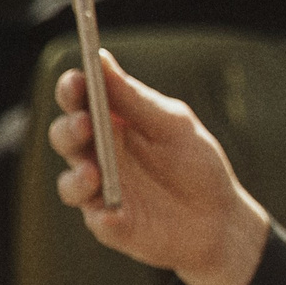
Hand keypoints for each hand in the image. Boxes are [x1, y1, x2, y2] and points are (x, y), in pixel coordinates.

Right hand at [52, 50, 270, 284]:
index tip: (76, 81)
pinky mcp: (110, 225)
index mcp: (110, 124)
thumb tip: (100, 58)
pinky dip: (104, 217)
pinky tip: (114, 213)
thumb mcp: (173, 125)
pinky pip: (98, 221)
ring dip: (77, 177)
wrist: (219, 218)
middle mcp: (96, 156)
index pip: (78, 101)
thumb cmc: (195, 163)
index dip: (71, 89)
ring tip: (94, 171)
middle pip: (65, 138)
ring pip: (70, 183)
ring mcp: (98, 192)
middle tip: (85, 123)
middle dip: (69, 129)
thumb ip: (136, 99)